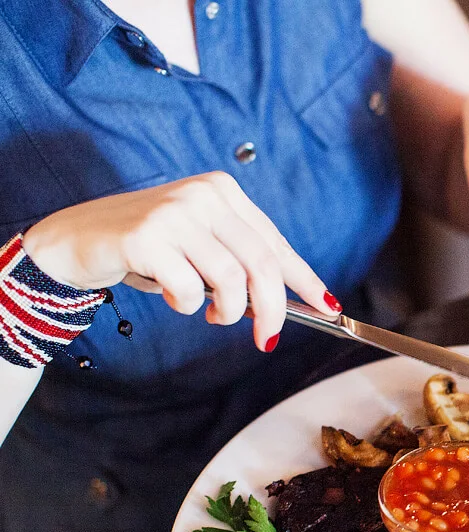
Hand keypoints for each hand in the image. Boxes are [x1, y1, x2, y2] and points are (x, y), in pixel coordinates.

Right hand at [21, 172, 339, 351]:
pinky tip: (171, 296)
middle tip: (266, 338)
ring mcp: (175, 212)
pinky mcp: (147, 237)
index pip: (276, 242)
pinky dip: (188, 305)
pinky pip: (190, 290)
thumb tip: (281, 304)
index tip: (329, 308)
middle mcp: (204, 195)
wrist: (74, 239)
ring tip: (209, 314)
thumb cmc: (145, 249)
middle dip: (272, 311)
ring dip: (226, 312)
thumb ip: (238, 264)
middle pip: (261, 265)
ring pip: (231, 281)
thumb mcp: (200, 247)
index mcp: (223, 192)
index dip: (304, 280)